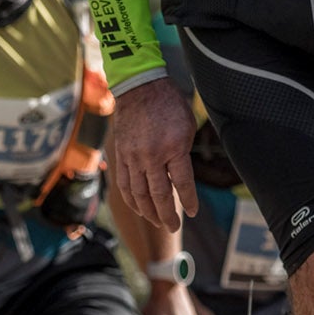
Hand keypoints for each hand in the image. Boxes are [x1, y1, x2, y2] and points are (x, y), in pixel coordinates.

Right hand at [107, 81, 197, 231]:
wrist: (139, 88)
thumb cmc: (169, 105)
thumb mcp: (187, 127)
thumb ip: (184, 154)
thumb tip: (181, 180)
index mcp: (173, 147)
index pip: (182, 183)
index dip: (189, 201)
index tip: (193, 212)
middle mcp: (151, 155)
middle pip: (159, 194)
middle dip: (167, 215)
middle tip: (174, 226)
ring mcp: (133, 157)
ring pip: (138, 194)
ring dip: (148, 212)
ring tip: (158, 222)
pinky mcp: (121, 155)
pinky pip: (124, 184)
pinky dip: (131, 200)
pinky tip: (139, 208)